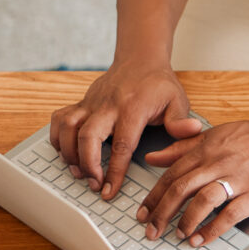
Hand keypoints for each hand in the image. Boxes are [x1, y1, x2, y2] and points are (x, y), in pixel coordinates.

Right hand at [49, 62, 204, 200]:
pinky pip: (59, 118)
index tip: (110, 190)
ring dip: (68, 153)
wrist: (140, 59)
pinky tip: (65, 153)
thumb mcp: (177, 99)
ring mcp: (91, 103)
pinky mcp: (81, 102)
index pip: (122, 144)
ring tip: (78, 173)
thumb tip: (191, 131)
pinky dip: (56, 137)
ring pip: (68, 127)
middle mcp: (108, 105)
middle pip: (87, 136)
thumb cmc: (158, 84)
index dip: (114, 171)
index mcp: (133, 108)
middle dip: (87, 164)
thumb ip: (181, 120)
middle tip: (93, 184)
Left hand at [138, 115, 248, 246]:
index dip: (154, 196)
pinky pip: (230, 214)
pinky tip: (202, 239)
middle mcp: (218, 163)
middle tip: (151, 231)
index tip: (143, 214)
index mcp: (206, 150)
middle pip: (181, 189)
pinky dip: (213, 229)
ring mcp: (238, 179)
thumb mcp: (214, 134)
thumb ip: (182, 147)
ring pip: (203, 200)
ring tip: (179, 235)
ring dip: (187, 221)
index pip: (172, 175)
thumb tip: (152, 157)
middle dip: (162, 213)